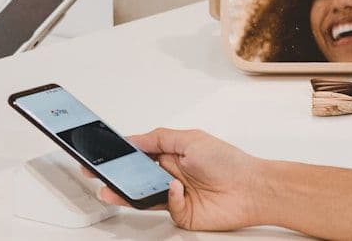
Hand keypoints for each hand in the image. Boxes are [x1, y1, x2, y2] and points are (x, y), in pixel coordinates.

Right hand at [96, 128, 270, 231]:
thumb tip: (133, 138)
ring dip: (127, 193)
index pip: (138, 155)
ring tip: (112, 190)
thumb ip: (158, 138)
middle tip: (99, 174)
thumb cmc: (228, 161)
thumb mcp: (190, 138)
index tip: (101, 155)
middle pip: (136, 177)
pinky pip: (165, 207)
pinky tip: (177, 188)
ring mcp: (175, 196)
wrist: (252, 189)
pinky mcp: (181, 214)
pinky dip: (168, 197)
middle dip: (116, 176)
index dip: (120, 156)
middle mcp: (170, 175)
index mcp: (171, 155)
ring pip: (143, 196)